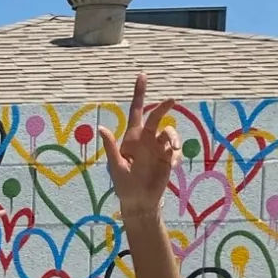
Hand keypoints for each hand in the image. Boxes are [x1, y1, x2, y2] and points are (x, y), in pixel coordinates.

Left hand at [100, 73, 178, 216]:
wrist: (140, 202)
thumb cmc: (123, 185)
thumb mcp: (116, 166)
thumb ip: (111, 147)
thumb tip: (101, 127)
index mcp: (132, 138)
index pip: (136, 111)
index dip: (139, 94)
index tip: (142, 75)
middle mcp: (147, 139)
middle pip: (157, 116)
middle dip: (164, 107)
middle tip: (172, 100)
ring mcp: (159, 147)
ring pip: (170, 132)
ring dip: (173, 137)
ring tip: (173, 149)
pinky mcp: (169, 157)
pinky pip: (176, 149)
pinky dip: (176, 154)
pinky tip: (172, 166)